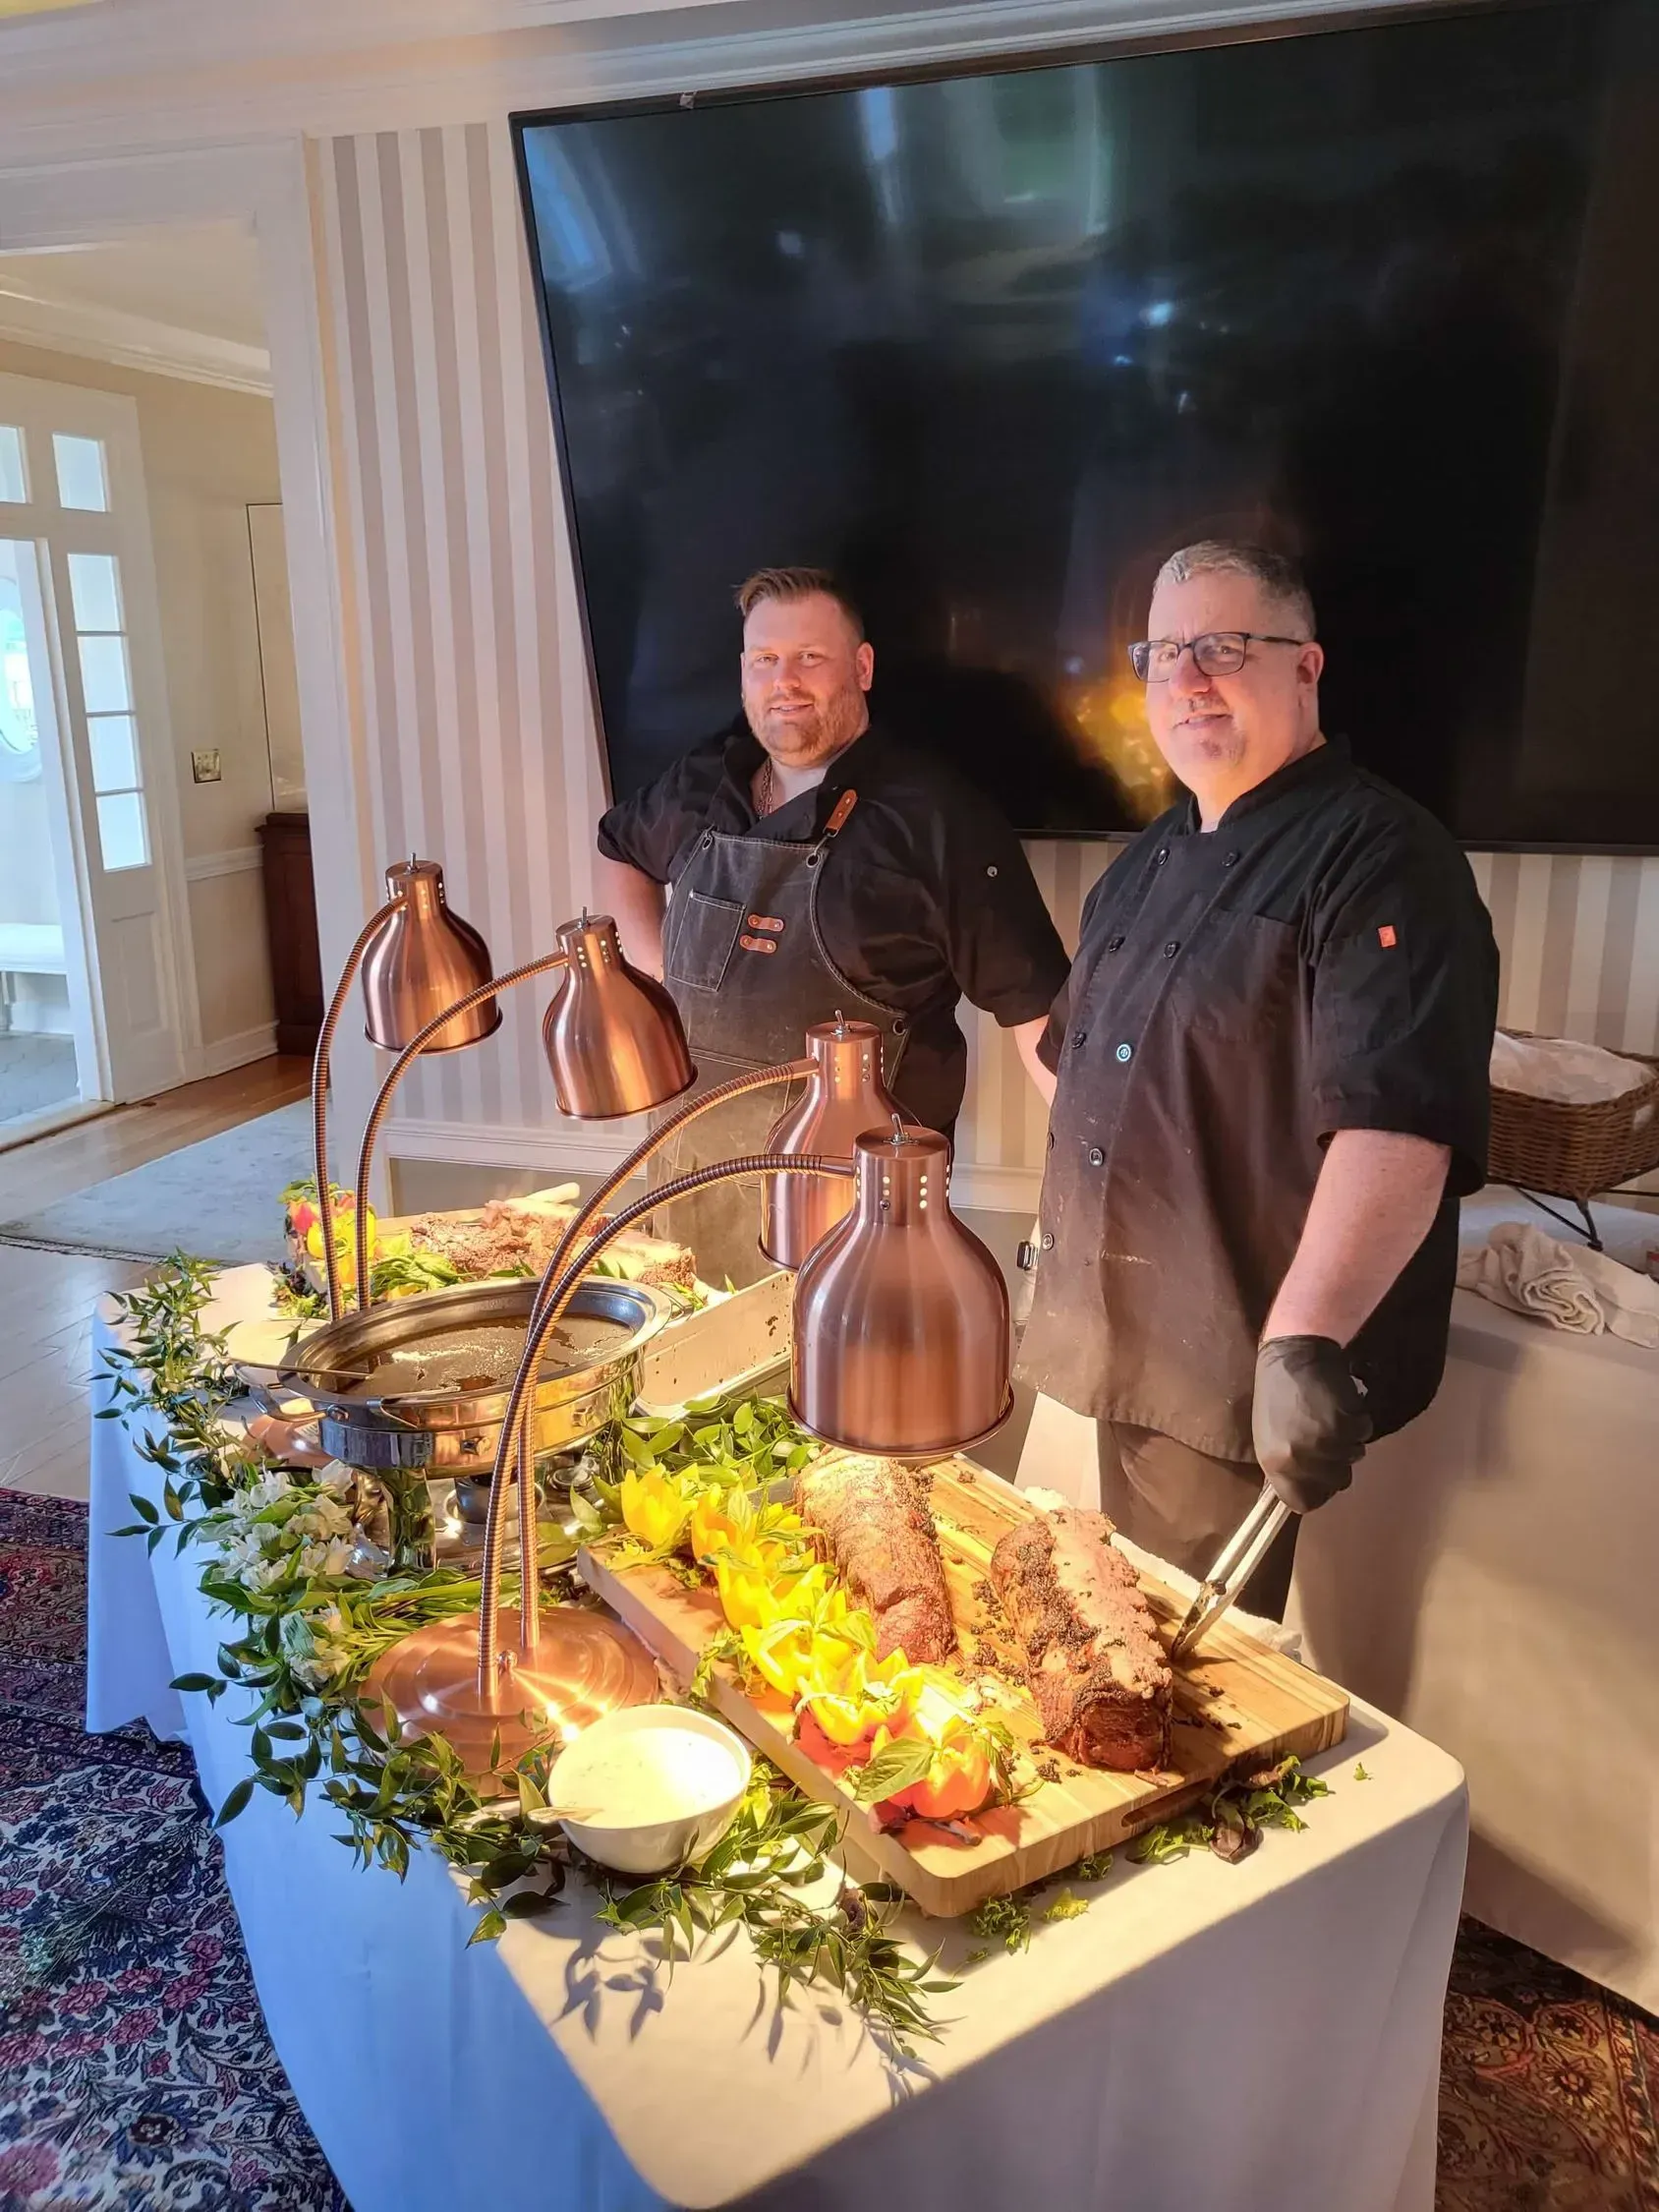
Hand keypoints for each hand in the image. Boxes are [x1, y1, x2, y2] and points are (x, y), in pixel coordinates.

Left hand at [1252, 1335, 1370, 1512]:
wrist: (1290, 1351)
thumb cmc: (1277, 1392)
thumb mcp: (1270, 1436)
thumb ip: (1288, 1466)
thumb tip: (1308, 1488)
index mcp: (1273, 1464)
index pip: (1303, 1502)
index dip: (1317, 1492)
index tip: (1322, 1478)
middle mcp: (1298, 1459)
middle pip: (1336, 1482)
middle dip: (1338, 1462)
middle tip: (1328, 1436)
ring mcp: (1322, 1442)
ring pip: (1354, 1457)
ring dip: (1350, 1438)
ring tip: (1331, 1415)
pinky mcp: (1344, 1422)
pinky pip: (1364, 1432)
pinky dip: (1359, 1419)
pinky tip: (1341, 1402)